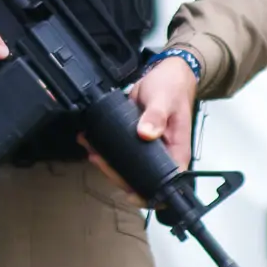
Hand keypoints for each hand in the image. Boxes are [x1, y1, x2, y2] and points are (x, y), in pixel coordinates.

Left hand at [83, 58, 198, 198]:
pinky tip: (91, 140)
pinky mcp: (135, 139)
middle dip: (116, 174)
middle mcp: (163, 154)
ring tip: (90, 148)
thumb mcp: (164, 99)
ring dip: (107, 162)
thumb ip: (156, 116)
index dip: (148, 193)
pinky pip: (120, 150)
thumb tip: (147, 134)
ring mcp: (148, 148)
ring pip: (127, 167)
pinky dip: (105, 148)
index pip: (166, 184)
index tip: (129, 193)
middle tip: (98, 159)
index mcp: (176, 151)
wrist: (166, 73)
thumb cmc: (172, 87)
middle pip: (140, 178)